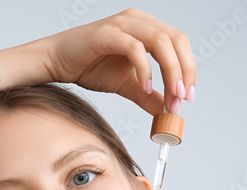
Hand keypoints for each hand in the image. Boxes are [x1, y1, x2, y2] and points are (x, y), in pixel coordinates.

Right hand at [37, 8, 195, 116]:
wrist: (57, 62)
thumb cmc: (89, 67)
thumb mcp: (125, 85)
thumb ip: (146, 95)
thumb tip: (166, 110)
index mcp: (147, 28)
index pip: (179, 43)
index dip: (189, 69)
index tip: (187, 98)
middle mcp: (139, 20)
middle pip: (176, 40)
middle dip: (184, 71)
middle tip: (182, 99)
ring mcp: (123, 24)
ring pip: (160, 42)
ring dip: (170, 71)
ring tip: (169, 97)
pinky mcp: (108, 33)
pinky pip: (135, 49)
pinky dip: (145, 69)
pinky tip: (146, 88)